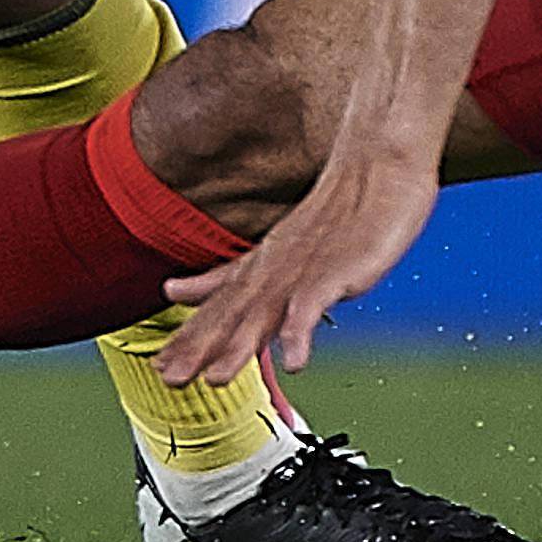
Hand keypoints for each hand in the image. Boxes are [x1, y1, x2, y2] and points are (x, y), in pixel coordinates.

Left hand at [158, 140, 438, 386]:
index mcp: (264, 265)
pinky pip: (317, 301)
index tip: (161, 367)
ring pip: (266, 310)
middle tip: (170, 378)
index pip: (219, 305)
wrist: (380, 163)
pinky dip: (302, 329)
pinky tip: (294, 358)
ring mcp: (306, 268)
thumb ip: (234, 275)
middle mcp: (277, 268)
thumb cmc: (339, 210)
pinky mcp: (338, 269)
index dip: (190, 337)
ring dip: (240, 345)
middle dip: (201, 346)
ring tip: (218, 378)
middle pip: (233, 312)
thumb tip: (180, 290)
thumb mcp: (279, 248)